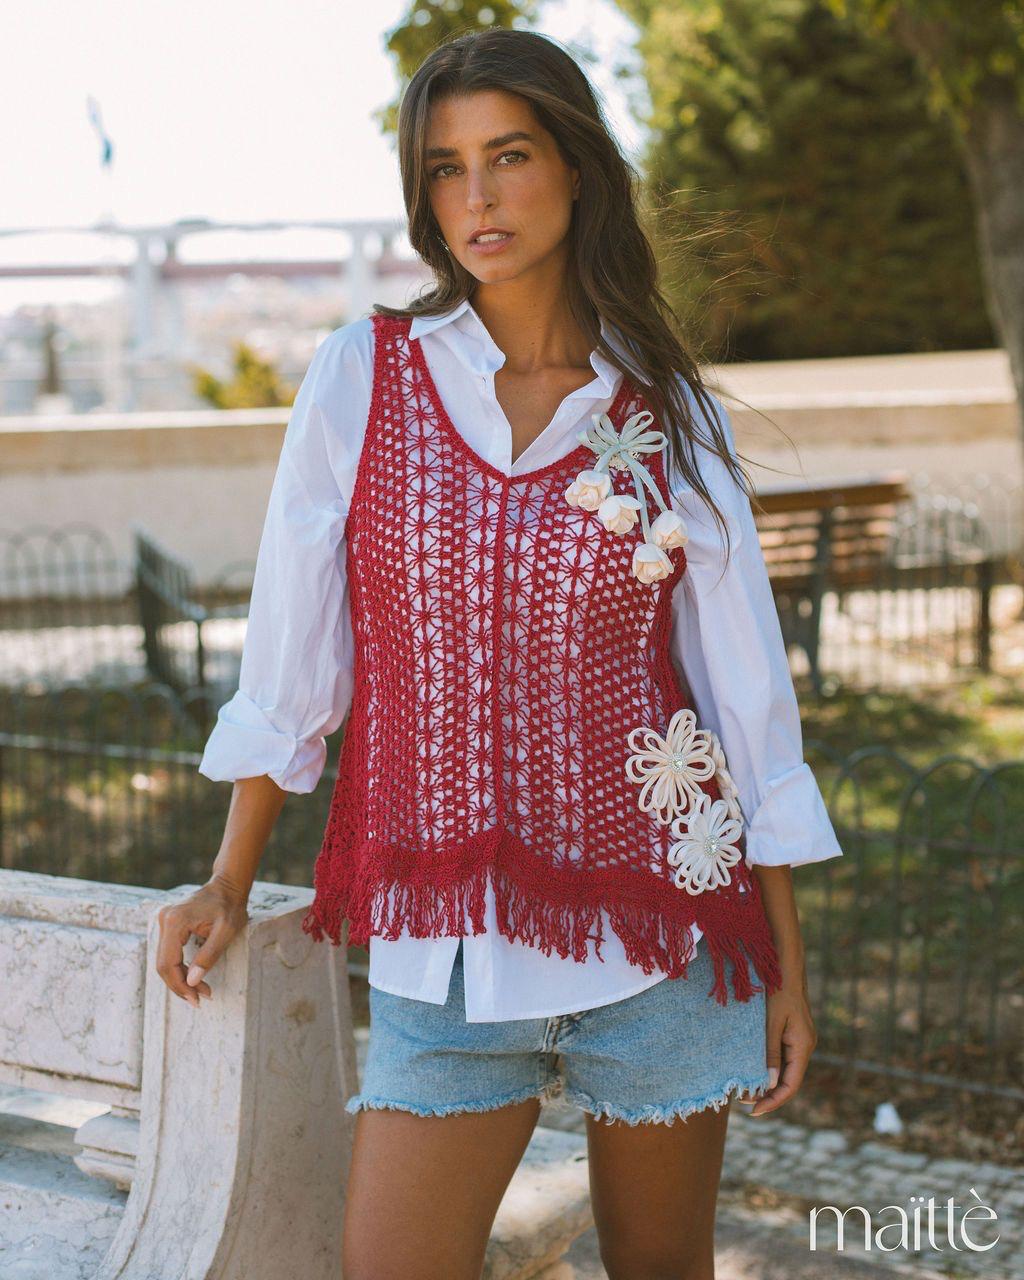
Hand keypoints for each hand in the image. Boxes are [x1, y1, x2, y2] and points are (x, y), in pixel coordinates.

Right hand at [155, 875, 250, 1007]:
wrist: (228, 885)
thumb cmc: (230, 906)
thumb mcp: (226, 931)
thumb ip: (209, 955)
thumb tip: (191, 981)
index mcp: (175, 921)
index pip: (168, 963)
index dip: (180, 985)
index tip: (197, 999)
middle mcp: (164, 920)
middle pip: (162, 964)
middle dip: (180, 985)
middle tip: (201, 999)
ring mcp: (164, 921)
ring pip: (164, 961)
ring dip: (180, 979)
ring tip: (201, 991)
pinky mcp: (169, 925)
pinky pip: (168, 953)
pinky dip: (180, 968)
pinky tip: (193, 978)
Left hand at [741, 966, 816, 1116]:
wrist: (786, 966)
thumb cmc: (778, 991)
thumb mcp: (771, 1023)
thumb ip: (770, 1053)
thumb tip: (767, 1084)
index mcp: (803, 1046)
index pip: (791, 1085)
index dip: (774, 1101)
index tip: (754, 1111)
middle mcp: (805, 1046)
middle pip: (789, 1080)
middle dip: (768, 1094)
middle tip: (744, 1102)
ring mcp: (801, 1040)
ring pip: (786, 1070)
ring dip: (768, 1081)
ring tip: (746, 1090)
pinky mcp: (794, 1033)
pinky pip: (784, 1057)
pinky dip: (770, 1067)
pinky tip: (755, 1069)